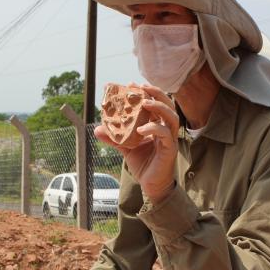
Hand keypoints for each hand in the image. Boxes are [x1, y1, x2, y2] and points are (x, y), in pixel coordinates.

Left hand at [94, 84, 178, 202]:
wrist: (151, 185)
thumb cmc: (143, 164)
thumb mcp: (126, 148)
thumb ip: (114, 138)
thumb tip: (97, 129)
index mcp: (158, 126)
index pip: (157, 104)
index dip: (147, 92)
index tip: (133, 84)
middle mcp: (167, 130)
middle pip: (168, 105)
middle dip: (156, 93)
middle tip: (142, 87)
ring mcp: (170, 139)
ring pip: (172, 117)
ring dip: (159, 107)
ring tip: (145, 103)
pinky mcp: (170, 149)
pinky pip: (165, 134)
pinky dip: (154, 128)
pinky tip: (141, 128)